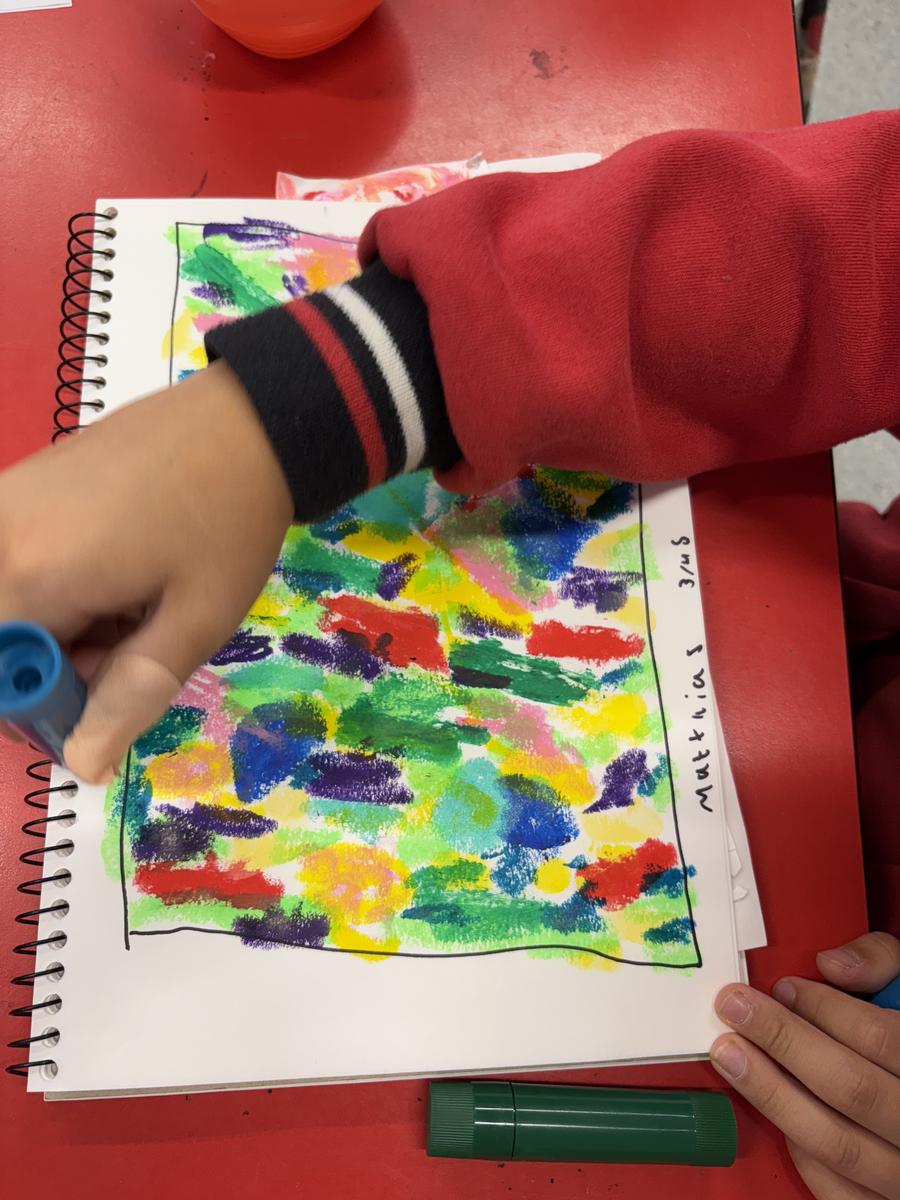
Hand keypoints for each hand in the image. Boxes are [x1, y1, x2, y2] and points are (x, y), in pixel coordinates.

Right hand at [0, 362, 291, 782]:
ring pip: (12, 604)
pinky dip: (61, 587)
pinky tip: (120, 574)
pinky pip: (19, 562)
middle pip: (5, 639)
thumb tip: (80, 765)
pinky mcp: (19, 485)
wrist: (248, 418)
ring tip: (139, 603)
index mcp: (30, 575)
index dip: (44, 706)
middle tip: (137, 643)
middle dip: (62, 665)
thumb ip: (128, 695)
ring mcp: (3, 503)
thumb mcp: (192, 623)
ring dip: (66, 627)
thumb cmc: (228, 522)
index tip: (105, 700)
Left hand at [711, 931, 899, 1198]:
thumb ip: (881, 965)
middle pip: (851, 1089)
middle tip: (734, 1007)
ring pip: (837, 1143)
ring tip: (728, 1054)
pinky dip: (800, 1152)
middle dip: (784, 1042)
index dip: (825, 1009)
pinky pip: (837, 1189)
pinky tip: (769, 1111)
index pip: (878, 1038)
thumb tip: (830, 964)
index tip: (783, 986)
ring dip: (772, 1095)